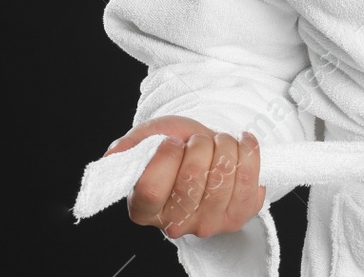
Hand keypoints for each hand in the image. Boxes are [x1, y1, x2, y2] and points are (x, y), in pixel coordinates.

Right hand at [102, 115, 264, 238]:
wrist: (210, 149)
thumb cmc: (178, 146)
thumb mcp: (149, 139)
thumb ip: (130, 146)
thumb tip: (113, 155)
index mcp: (145, 210)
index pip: (151, 188)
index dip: (165, 157)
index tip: (173, 142)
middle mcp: (176, 224)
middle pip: (192, 178)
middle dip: (199, 145)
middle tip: (197, 142)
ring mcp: (210, 223)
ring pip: (224, 175)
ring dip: (225, 145)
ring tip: (218, 143)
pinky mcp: (240, 214)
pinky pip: (250, 177)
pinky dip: (248, 150)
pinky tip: (240, 144)